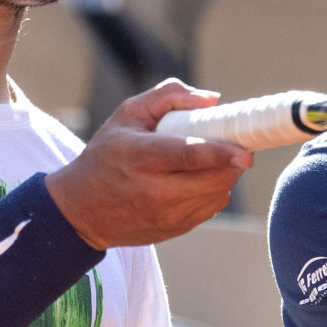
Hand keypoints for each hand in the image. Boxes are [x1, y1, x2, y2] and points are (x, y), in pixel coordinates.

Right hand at [46, 80, 253, 247]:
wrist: (81, 209)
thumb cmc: (106, 154)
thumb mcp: (127, 114)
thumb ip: (169, 97)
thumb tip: (212, 101)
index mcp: (141, 156)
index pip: (190, 155)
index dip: (222, 152)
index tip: (245, 150)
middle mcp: (155, 190)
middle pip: (214, 178)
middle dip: (232, 160)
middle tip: (234, 145)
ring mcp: (166, 215)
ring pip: (218, 194)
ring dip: (224, 175)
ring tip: (210, 161)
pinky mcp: (175, 229)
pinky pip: (211, 208)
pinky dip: (213, 191)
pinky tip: (197, 180)